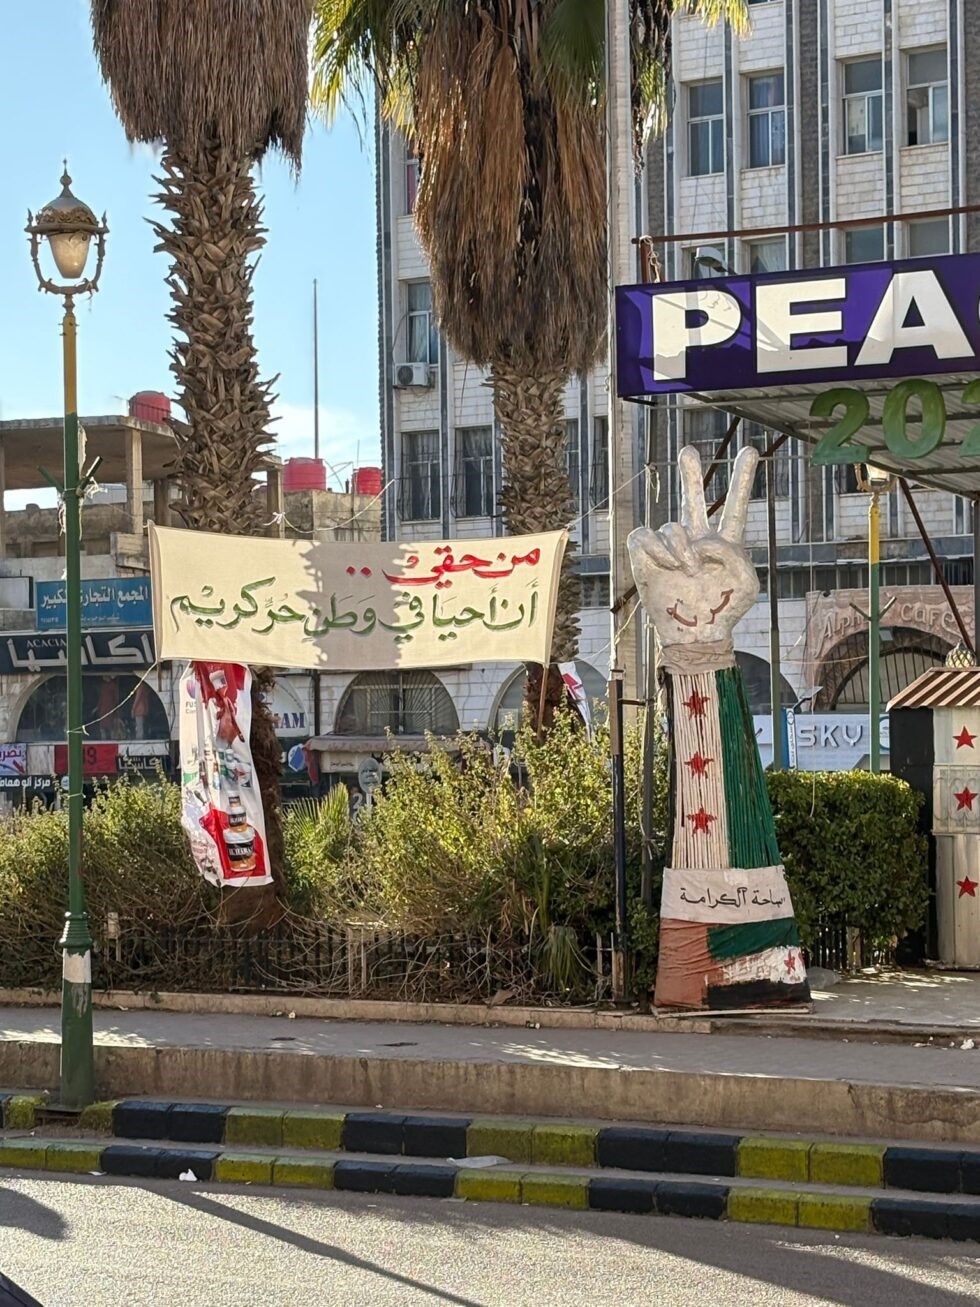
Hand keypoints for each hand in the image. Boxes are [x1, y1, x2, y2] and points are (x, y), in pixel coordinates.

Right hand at [627, 444, 759, 648]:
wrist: (697, 635)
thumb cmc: (726, 612)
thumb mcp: (747, 583)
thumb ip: (733, 553)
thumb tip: (702, 541)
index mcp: (725, 543)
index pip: (734, 505)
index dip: (741, 478)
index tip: (750, 451)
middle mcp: (697, 540)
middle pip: (692, 498)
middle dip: (690, 474)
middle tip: (688, 450)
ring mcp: (671, 548)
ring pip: (670, 526)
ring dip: (680, 548)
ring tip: (687, 570)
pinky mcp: (647, 558)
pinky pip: (645, 537)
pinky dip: (656, 551)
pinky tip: (666, 567)